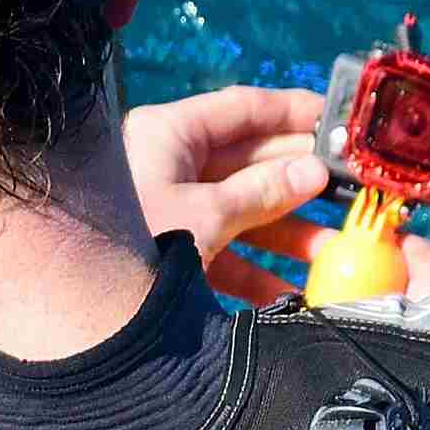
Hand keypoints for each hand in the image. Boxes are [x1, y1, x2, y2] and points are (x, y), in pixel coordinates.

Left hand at [124, 85, 429, 306]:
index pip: (242, 110)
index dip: (294, 113)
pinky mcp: (167, 255)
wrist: (76, 320)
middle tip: (352, 193)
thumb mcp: (205, 216)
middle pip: (248, 163)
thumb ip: (262, 194)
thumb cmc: (132, 247)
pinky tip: (295, 292)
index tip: (341, 121)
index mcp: (167, 135)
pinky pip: (222, 255)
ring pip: (241, 213)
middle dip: (301, 182)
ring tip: (337, 252)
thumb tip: (314, 172)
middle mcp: (166, 166)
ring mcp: (167, 211)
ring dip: (288, 235)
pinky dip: (257, 273)